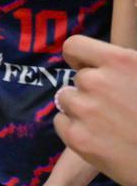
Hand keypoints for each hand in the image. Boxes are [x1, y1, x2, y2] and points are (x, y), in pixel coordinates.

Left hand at [54, 35, 136, 185]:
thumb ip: (123, 66)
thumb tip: (102, 63)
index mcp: (120, 61)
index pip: (74, 46)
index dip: (80, 59)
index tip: (88, 68)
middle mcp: (97, 81)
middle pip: (76, 79)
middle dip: (91, 91)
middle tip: (115, 109)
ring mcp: (84, 109)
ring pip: (67, 100)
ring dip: (81, 109)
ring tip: (109, 125)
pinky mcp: (77, 138)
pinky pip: (62, 123)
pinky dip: (75, 130)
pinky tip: (100, 139)